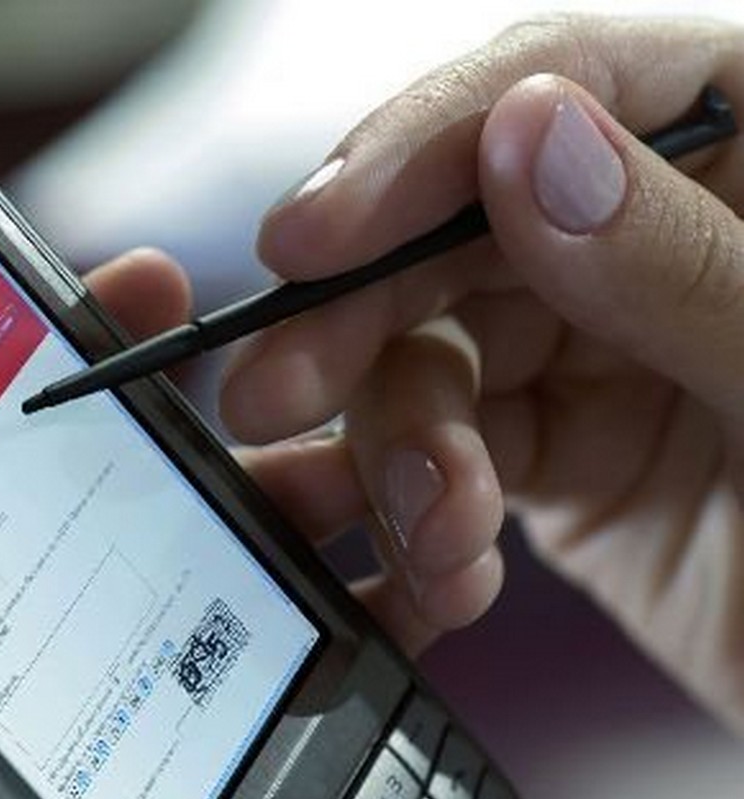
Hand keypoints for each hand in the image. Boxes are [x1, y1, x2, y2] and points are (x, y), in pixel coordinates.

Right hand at [221, 14, 743, 729]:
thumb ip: (678, 259)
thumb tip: (532, 141)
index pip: (558, 85)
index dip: (415, 148)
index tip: (311, 236)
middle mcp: (649, 229)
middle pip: (451, 227)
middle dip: (356, 320)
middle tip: (270, 391)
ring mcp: (597, 339)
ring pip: (426, 349)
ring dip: (400, 446)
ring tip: (435, 532)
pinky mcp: (558, 445)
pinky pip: (445, 451)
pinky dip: (422, 509)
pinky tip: (450, 563)